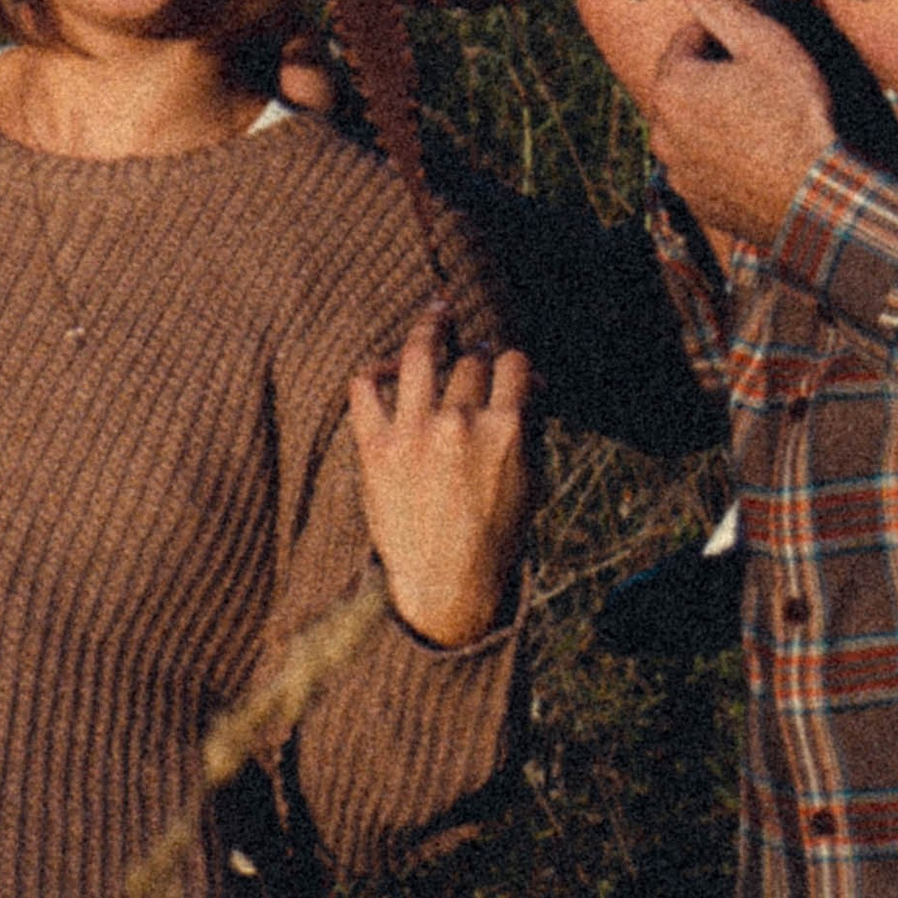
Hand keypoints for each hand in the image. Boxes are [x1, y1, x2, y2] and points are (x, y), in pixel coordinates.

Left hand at [349, 307, 531, 647]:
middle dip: (476, 356)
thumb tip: (533, 386)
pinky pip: (364, 386)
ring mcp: (414, 431)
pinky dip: (374, 370)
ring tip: (436, 313)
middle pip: (470, 360)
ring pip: (419, 353)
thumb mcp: (532, 483)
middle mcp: (460, 423)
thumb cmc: (494, 536)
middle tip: (473, 358)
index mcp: (506, 430)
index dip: (513, 362)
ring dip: (430, 327)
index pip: (514, 364)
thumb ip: (533, 429)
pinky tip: (387, 369)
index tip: (507, 367)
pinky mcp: (375, 446)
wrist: (446, 584)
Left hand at [642, 0, 834, 246]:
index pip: (688, 40)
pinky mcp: (698, 201)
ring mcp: (678, 171)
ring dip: (717, 118)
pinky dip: (723, 156)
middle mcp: (662, 131)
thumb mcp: (763, 43)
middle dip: (717, 77)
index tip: (759, 48)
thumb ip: (718, 2)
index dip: (726, 37)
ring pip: (692, 127)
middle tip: (766, 83)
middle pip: (686, 84)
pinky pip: (704, 165)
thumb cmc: (795, 114)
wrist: (817, 197)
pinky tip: (761, 155)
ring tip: (766, 121)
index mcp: (672, 86)